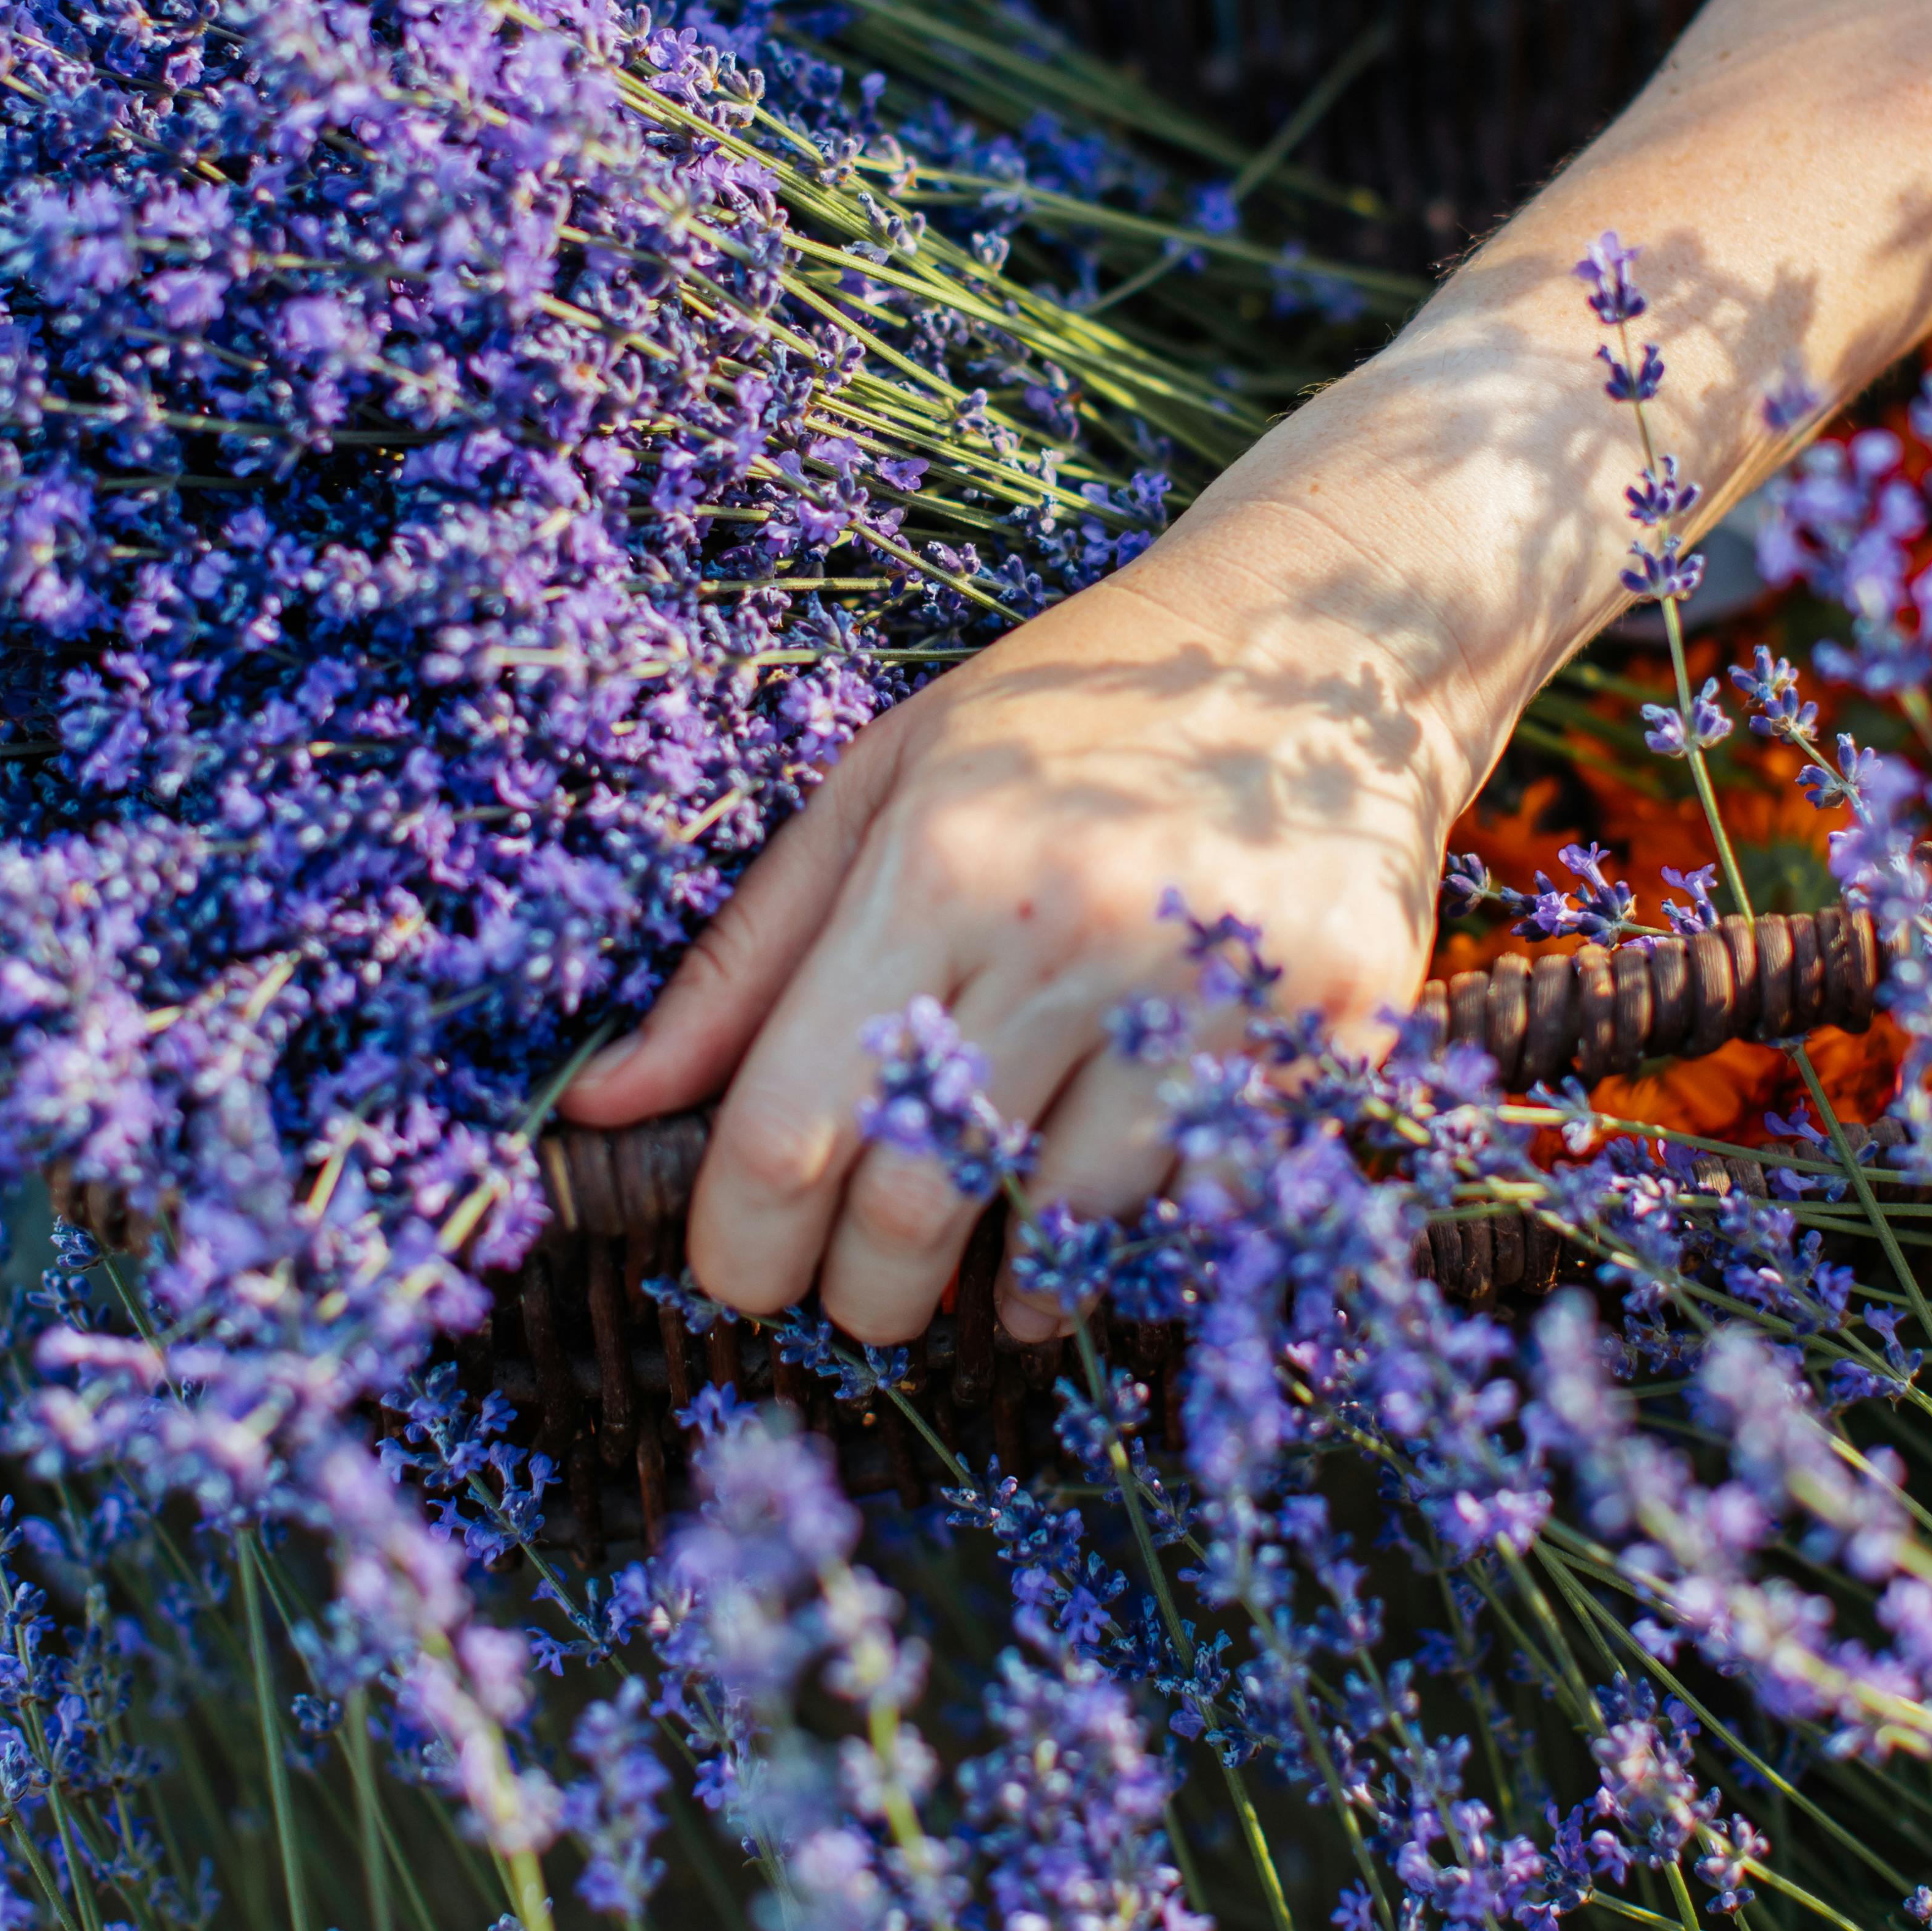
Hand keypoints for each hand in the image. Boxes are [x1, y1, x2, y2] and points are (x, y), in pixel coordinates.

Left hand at [557, 497, 1479, 1343]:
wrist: (1324, 638)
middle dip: (865, 1292)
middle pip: (916, 1205)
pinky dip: (1139, 1246)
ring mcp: (1210, 984)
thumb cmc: (1070, 712)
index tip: (736, 1279)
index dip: (741, 1242)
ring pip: (1064, 1229)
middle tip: (862, 1292)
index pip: (793, 1124)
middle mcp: (1073, 928)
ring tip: (991, 1259)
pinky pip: (1202, 1212)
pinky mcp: (1330, 1026)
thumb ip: (745, 961)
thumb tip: (601, 1106)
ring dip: (1009, 1281)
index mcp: (940, 862)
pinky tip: (1105, 1208)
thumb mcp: (881, 789)